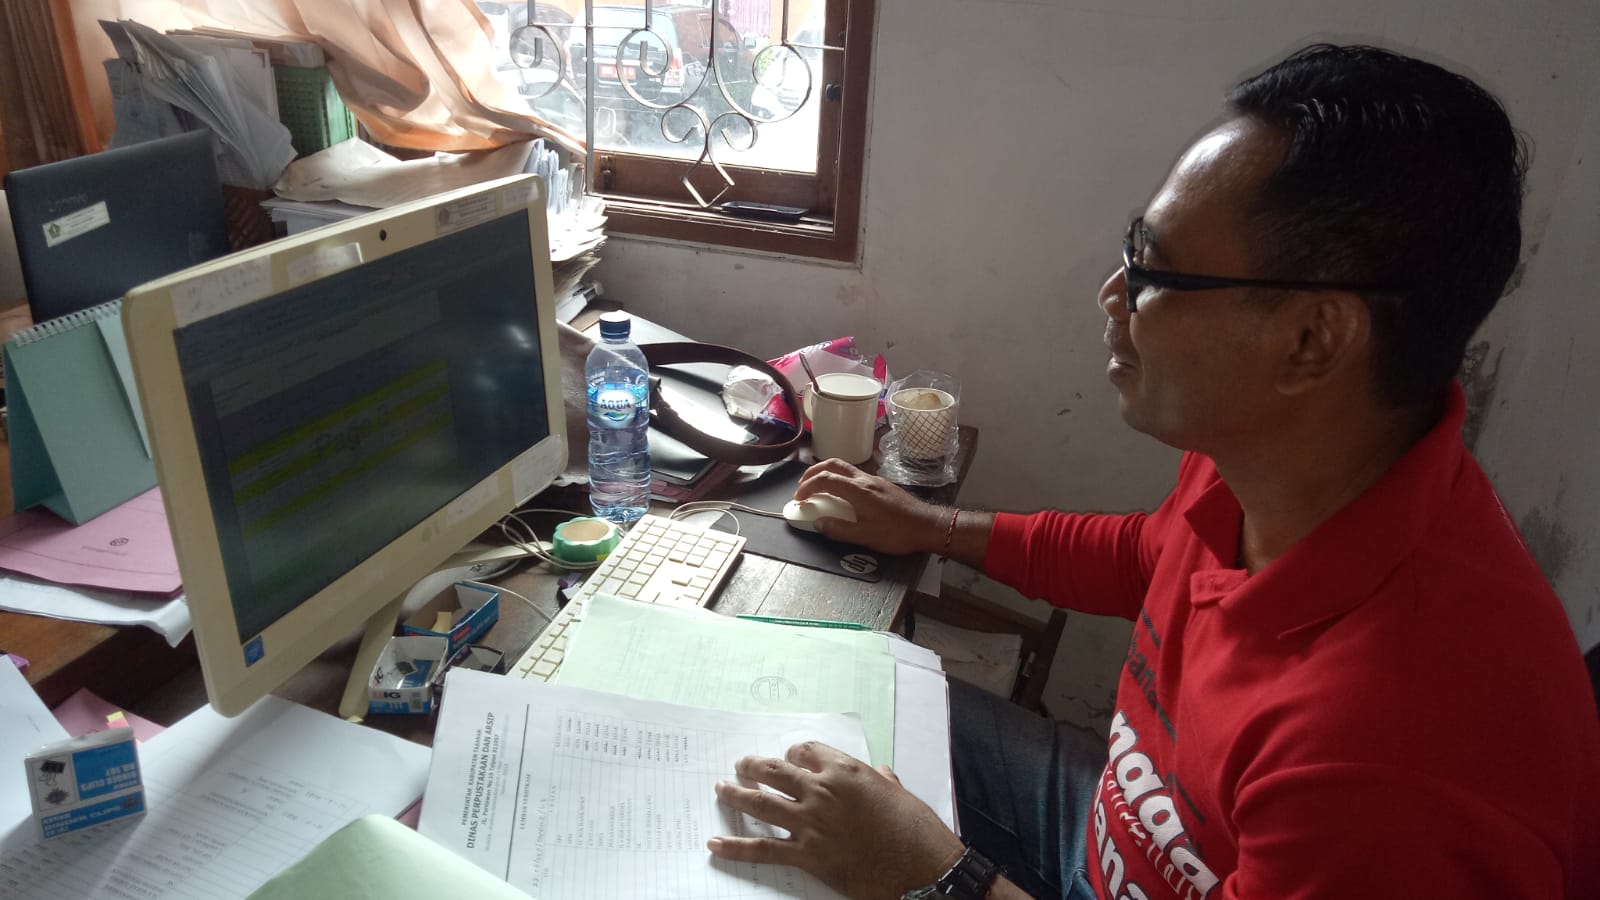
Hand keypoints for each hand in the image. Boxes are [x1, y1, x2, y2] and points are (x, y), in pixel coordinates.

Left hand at [708, 741, 964, 899]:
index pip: (805, 752)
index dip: (792, 754)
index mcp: (844, 770)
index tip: (787, 759)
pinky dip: (736, 847)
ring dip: (736, 795)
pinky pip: (763, 849)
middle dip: (753, 766)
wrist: (918, 865)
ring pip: (761, 803)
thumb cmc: (914, 828)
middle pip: (774, 771)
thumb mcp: (897, 791)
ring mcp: (810, 823)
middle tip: (741, 766)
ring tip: (721, 788)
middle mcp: (821, 790)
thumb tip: (879, 773)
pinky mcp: (807, 855)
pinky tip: (716, 843)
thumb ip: (881, 779)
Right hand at [794, 459, 945, 553]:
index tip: (798, 499)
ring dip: (827, 473)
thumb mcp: (865, 536)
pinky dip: (840, 479)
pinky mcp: (882, 485)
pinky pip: (854, 474)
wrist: (927, 525)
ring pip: (845, 467)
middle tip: (802, 486)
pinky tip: (841, 494)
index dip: (807, 487)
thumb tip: (818, 523)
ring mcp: (874, 480)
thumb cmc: (897, 533)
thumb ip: (839, 529)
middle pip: (833, 464)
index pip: (825, 480)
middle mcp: (865, 479)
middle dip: (813, 472)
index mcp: (858, 491)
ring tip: (818, 488)